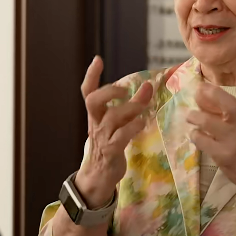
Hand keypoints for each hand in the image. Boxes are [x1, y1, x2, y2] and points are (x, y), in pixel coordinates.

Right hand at [77, 56, 152, 206]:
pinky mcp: (111, 151)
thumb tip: (148, 85)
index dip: (91, 75)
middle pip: (92, 101)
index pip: (87, 91)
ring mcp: (102, 137)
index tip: (98, 59)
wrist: (99, 176)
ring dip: (130, 109)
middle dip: (109, 90)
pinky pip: (120, 136)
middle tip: (125, 89)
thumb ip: (133, 105)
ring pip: (111, 117)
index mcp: (95, 115)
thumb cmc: (111, 144)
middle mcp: (96, 123)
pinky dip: (133, 127)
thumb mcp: (119, 123)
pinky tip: (142, 123)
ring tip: (143, 106)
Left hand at [187, 57, 235, 181]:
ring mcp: (233, 139)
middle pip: (230, 105)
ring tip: (190, 116)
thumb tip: (199, 91)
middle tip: (199, 90)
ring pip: (209, 123)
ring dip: (195, 117)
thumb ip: (223, 106)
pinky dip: (195, 136)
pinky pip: (202, 140)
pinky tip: (196, 136)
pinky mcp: (224, 154)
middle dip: (213, 95)